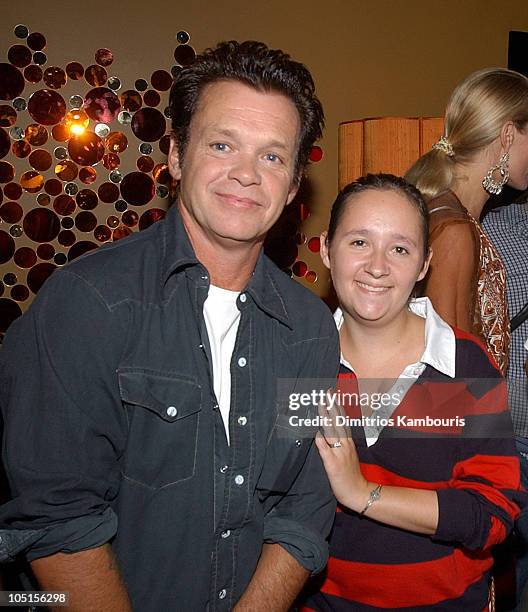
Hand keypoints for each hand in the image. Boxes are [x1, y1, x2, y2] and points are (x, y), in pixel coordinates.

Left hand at [314, 392, 369, 510]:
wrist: (358, 492)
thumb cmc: (351, 474)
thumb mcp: (348, 454)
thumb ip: (340, 442)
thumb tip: (329, 431)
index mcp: (348, 442)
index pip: (343, 420)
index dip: (337, 407)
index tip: (332, 395)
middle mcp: (345, 444)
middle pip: (338, 421)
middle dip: (332, 406)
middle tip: (327, 392)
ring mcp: (339, 453)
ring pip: (332, 431)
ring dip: (326, 417)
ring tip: (321, 404)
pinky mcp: (333, 463)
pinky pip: (325, 449)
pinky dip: (321, 440)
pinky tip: (316, 431)